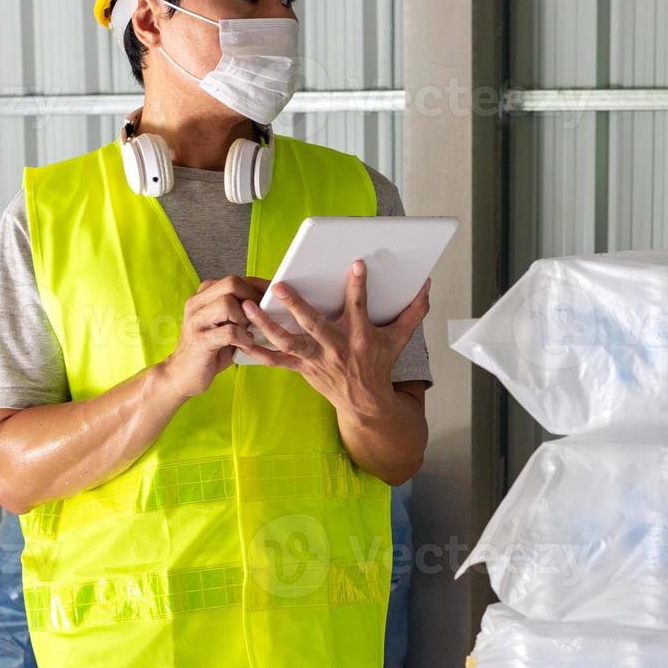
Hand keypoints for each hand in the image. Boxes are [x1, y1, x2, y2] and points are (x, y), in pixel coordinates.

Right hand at [157, 275, 269, 400]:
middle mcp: (197, 303)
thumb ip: (242, 310)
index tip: (273, 300)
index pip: (236, 279)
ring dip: (246, 318)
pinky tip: (244, 345)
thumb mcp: (226, 324)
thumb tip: (272, 302)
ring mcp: (196, 320)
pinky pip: (228, 331)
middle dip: (253, 299)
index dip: (259, 288)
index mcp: (204, 295)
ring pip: (227, 303)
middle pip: (232, 283)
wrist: (182, 374)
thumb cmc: (211, 349)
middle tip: (260, 318)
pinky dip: (243, 338)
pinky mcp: (199, 340)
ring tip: (248, 332)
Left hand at [239, 260, 429, 418]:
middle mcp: (335, 347)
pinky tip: (240, 337)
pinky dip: (258, 351)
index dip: (358, 286)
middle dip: (296, 306)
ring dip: (266, 326)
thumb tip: (426, 285)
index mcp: (359, 336)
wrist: (366, 403)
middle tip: (279, 286)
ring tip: (248, 308)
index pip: (359, 306)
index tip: (355, 264)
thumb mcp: (400, 338)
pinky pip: (276, 360)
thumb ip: (413, 311)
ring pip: (287, 342)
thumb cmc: (380, 365)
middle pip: (313, 325)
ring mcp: (316, 359)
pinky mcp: (302, 368)